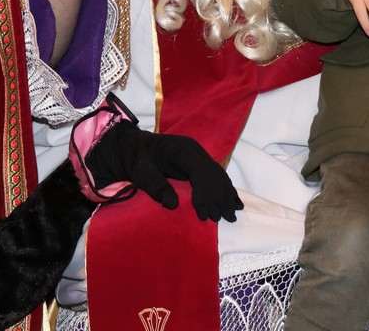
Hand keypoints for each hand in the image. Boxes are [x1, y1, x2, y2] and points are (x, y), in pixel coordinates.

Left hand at [78, 109, 241, 221]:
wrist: (132, 148)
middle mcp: (195, 151)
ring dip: (225, 197)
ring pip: (218, 176)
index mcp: (181, 149)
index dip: (204, 190)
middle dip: (216, 197)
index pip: (199, 169)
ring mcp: (199, 157)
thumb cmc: (136, 158)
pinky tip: (236, 203)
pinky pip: (217, 177)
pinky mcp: (199, 165)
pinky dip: (226, 191)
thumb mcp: (140, 171)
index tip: (202, 211)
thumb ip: (155, 185)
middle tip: (216, 219)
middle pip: (212, 174)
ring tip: (229, 217)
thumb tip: (172, 204)